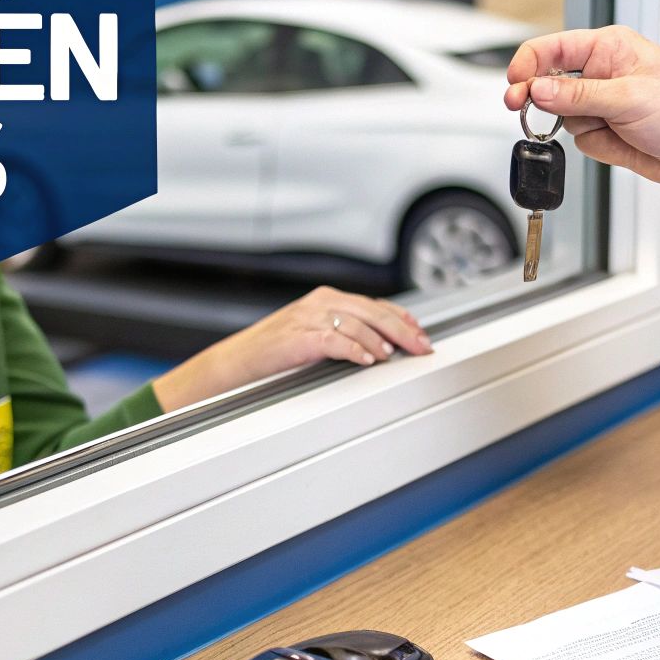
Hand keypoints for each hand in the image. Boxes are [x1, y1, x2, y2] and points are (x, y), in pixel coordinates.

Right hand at [152, 286, 431, 410]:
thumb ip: (343, 331)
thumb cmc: (275, 351)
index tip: (421, 333)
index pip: (375, 304)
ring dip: (380, 341)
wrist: (237, 361)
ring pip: (356, 323)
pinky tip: (368, 359)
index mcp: (327, 298)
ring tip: (394, 355)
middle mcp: (320, 302)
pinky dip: (354, 349)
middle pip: (372, 312)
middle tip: (421, 347)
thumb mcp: (314, 333)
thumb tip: (381, 343)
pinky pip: (333, 339)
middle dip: (402, 330)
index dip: (402, 319)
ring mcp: (308, 317)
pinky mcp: (298, 337)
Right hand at [503, 25, 659, 192]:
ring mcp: (606, 104)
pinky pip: (582, 140)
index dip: (529, 64)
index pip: (554, 48)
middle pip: (551, 83)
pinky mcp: (610, 132)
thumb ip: (578, 94)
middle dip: (545, 99)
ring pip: (564, 117)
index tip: (514, 83)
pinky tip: (625, 142)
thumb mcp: (629, 97)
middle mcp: (605, 73)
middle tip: (522, 108)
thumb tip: (539, 89)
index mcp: (611, 48)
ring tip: (617, 127)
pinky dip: (598, 146)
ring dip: (583, 126)